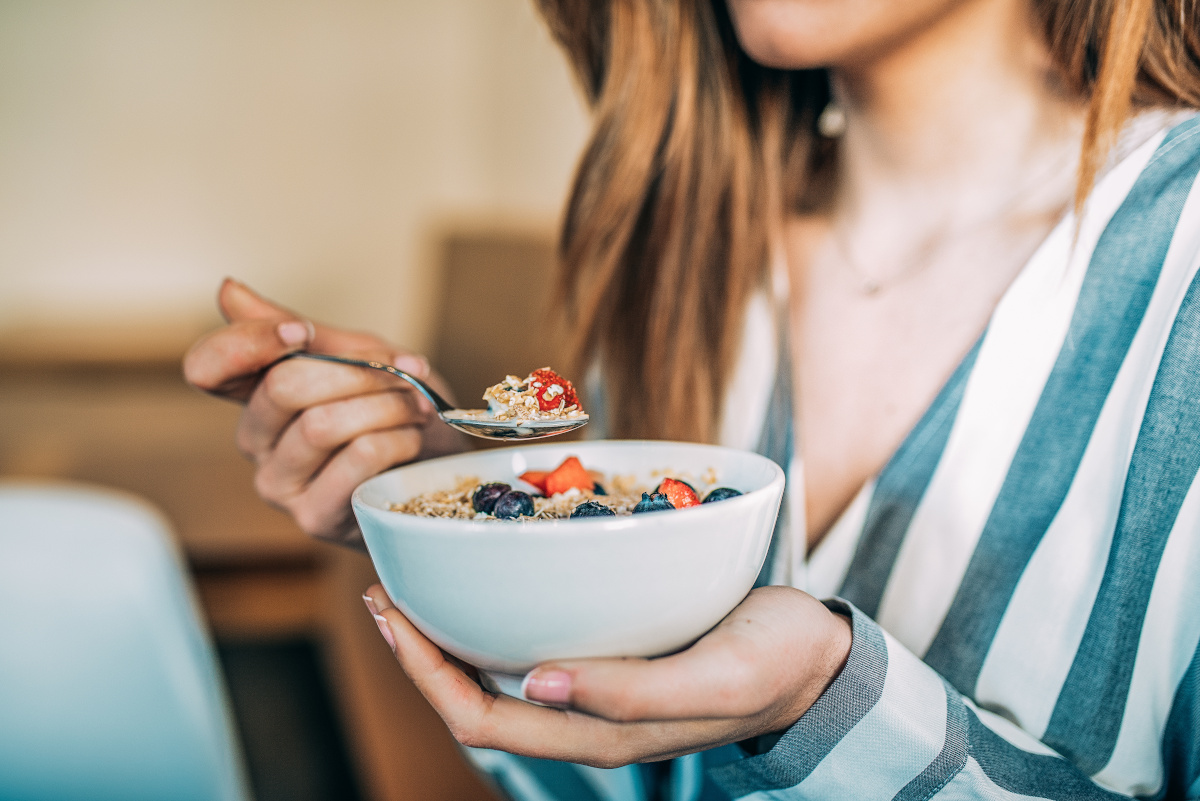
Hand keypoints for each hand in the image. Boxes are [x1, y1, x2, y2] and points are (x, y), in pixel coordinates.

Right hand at [183, 278, 464, 544]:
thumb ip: (297, 327)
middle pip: (282, 387)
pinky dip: (396, 438)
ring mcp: (279, 484)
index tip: (302, 333)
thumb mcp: (355, 355)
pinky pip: (356, 458)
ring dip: (386, 405)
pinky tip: (412, 438)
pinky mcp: (314, 517)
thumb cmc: (394, 410)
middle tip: (404, 373)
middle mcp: (256, 442)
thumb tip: (227, 290)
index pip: (207, 366)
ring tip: (415, 406)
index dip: (248, 342)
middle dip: (357, 372)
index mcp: (255, 395)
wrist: (439, 467)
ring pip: (322, 424)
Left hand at [362, 584, 851, 767]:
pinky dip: (496, 615)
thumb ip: (633, 692)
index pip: (483, 719)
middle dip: (420, 652)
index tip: (390, 614)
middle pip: (475, 700)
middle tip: (384, 589)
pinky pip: (534, 645)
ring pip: (498, 675)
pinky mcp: (612, 656)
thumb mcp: (719, 678)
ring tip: (416, 584)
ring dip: (449, 636)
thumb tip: (536, 683)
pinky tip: (489, 578)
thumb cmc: (776, 663)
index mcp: (601, 733)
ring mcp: (596, 689)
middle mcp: (585, 716)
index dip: (425, 674)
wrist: (819, 658)